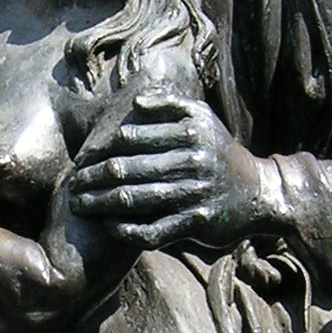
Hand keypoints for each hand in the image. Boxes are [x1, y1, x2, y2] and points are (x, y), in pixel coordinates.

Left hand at [68, 93, 274, 250]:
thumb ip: (171, 106)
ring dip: (101, 203)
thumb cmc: (221, 153)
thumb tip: (135, 102)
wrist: (259, 192)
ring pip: (136, 199)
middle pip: (128, 169)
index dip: (100, 149)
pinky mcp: (197, 222)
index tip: (81, 159)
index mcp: (190, 130)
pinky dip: (128, 230)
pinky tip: (109, 227)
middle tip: (72, 184)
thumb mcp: (204, 119)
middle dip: (93, 177)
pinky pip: (154, 230)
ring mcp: (194, 193)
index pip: (130, 138)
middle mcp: (192, 160)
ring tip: (79, 205)